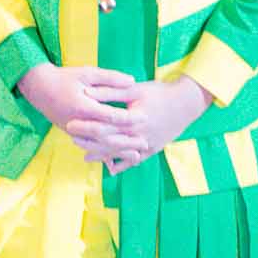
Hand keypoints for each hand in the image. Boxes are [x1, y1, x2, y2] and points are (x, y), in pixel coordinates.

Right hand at [16, 63, 139, 162]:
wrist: (39, 89)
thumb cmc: (64, 78)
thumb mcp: (87, 73)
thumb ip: (110, 78)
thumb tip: (132, 81)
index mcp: (82, 106)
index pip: (109, 116)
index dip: (128, 118)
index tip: (145, 117)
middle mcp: (77, 123)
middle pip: (106, 136)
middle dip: (127, 140)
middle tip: (146, 142)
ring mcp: (74, 132)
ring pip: (99, 146)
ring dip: (119, 151)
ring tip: (138, 155)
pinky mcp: (72, 135)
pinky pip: (92, 147)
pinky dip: (106, 153)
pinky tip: (119, 155)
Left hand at [73, 75, 211, 171]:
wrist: (187, 104)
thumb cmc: (160, 93)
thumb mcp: (134, 89)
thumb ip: (110, 91)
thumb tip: (87, 92)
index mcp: (131, 121)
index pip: (103, 126)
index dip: (85, 125)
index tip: (70, 122)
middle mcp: (137, 137)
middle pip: (108, 143)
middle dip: (88, 142)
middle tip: (71, 138)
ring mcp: (146, 146)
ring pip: (119, 155)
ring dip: (101, 155)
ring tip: (85, 155)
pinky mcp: (153, 150)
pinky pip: (134, 161)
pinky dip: (122, 164)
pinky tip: (110, 168)